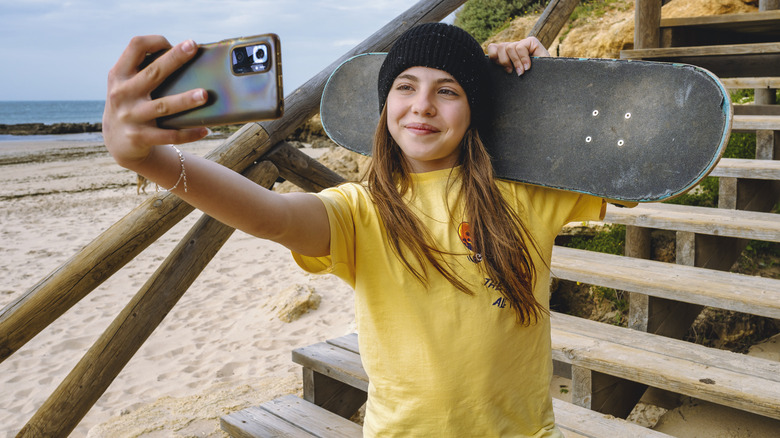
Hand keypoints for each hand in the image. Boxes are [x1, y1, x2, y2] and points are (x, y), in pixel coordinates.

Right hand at [102, 36, 208, 169]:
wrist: (117, 142)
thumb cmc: (131, 104)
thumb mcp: (127, 84)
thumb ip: (144, 70)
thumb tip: (184, 54)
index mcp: (119, 74)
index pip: (135, 47)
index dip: (155, 41)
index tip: (174, 43)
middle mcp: (122, 93)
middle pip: (152, 72)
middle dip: (174, 58)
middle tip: (193, 47)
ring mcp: (130, 116)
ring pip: (162, 107)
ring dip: (185, 100)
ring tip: (205, 95)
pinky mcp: (140, 137)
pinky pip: (169, 135)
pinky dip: (188, 133)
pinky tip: (204, 129)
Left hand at [486, 37, 549, 75]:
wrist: (547, 81)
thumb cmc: (527, 81)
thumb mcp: (510, 76)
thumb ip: (501, 68)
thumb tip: (488, 63)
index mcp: (505, 55)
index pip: (492, 48)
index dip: (493, 56)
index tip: (500, 68)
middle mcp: (513, 47)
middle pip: (500, 47)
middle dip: (503, 61)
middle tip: (511, 72)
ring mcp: (522, 44)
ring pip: (509, 47)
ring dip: (515, 62)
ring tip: (521, 72)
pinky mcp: (532, 42)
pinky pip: (521, 47)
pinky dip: (523, 59)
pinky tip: (528, 67)